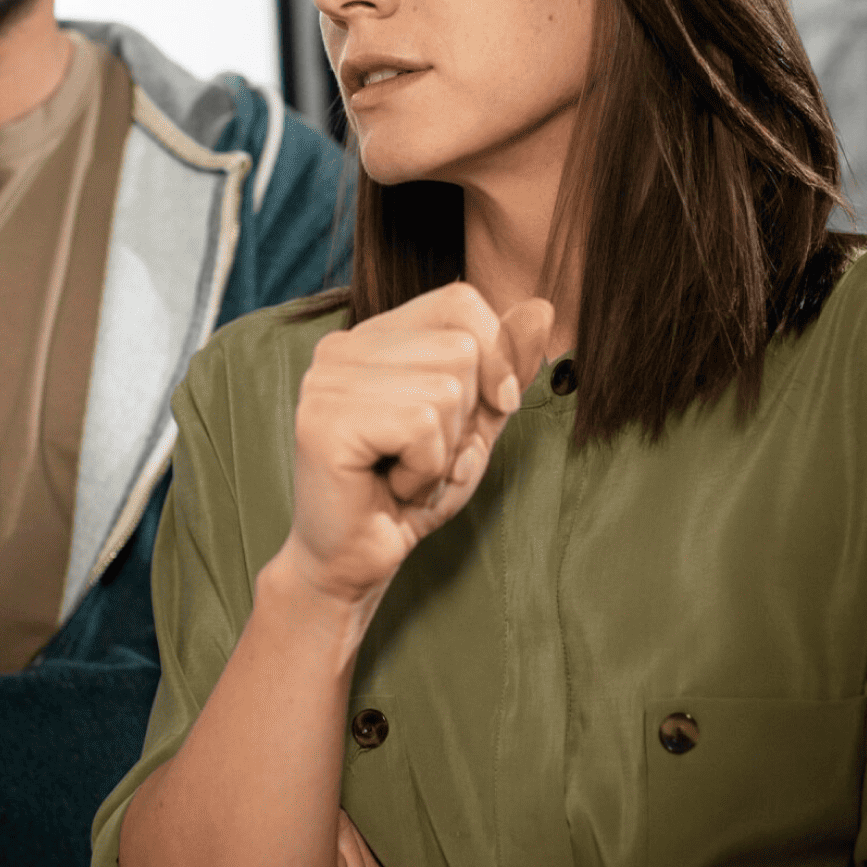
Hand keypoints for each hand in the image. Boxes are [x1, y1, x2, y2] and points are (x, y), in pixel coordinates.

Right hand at [281, 282, 552, 606]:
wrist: (353, 564)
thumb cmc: (409, 493)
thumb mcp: (475, 424)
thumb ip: (505, 367)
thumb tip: (542, 307)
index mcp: (371, 337)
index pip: (460, 302)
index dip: (495, 357)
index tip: (487, 412)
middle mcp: (341, 347)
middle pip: (461, 347)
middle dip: (467, 417)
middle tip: (424, 458)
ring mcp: (327, 381)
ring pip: (447, 388)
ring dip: (445, 450)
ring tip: (406, 475)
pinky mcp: (325, 421)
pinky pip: (422, 425)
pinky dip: (425, 471)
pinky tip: (390, 488)